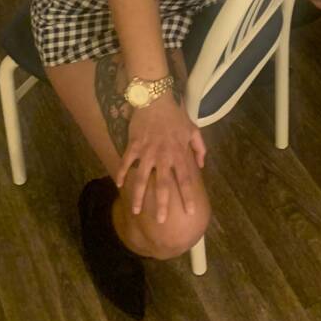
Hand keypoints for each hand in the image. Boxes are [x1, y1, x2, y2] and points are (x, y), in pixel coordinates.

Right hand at [115, 94, 206, 224]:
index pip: (185, 179)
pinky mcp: (134, 145)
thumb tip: (201, 165)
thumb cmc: (175, 115)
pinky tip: (119, 184)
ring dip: (139, 196)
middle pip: (164, 184)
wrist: (156, 98)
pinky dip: (122, 173)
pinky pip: (126, 162)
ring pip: (142, 178)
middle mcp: (164, 156)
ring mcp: (147, 151)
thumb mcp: (193, 130)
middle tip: (161, 221)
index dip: (188, 196)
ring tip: (136, 211)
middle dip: (163, 204)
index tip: (190, 212)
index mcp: (179, 153)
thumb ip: (200, 148)